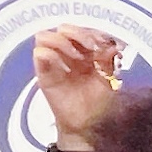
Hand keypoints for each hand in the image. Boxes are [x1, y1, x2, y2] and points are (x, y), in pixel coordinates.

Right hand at [29, 25, 129, 144]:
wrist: (85, 124)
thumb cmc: (97, 102)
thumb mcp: (109, 80)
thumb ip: (109, 61)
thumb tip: (112, 44)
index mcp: (84, 50)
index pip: (83, 29)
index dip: (92, 32)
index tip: (103, 44)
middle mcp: (67, 52)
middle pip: (63, 28)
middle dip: (78, 34)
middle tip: (90, 48)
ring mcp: (53, 61)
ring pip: (45, 36)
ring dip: (61, 42)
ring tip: (76, 57)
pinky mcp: (43, 73)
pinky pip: (39, 54)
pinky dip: (50, 56)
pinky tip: (64, 68)